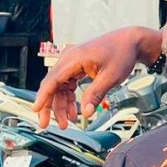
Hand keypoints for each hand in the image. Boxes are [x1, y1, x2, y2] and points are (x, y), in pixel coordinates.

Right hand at [33, 27, 162, 128]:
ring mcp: (71, 62)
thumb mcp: (111, 77)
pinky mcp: (76, 67)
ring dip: (61, 105)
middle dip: (49, 106)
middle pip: (52, 85)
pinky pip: (66, 85)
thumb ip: (96, 94)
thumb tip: (86, 113)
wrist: (130, 42)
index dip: (43, 96)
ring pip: (59, 88)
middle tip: (46, 124)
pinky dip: (68, 99)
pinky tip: (73, 111)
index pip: (53, 79)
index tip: (36, 109)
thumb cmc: (122, 54)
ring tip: (67, 121)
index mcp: (75, 58)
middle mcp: (69, 58)